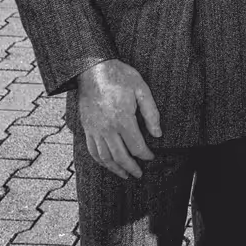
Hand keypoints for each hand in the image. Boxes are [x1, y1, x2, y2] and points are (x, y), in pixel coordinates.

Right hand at [77, 59, 160, 178]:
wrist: (93, 70)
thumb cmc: (120, 77)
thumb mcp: (141, 89)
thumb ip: (151, 112)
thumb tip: (158, 133)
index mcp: (123, 119)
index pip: (136, 146)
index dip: (145, 154)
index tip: (152, 157)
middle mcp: (107, 128)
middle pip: (120, 156)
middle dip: (131, 167)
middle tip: (139, 174)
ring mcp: (95, 130)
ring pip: (105, 157)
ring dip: (115, 169)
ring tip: (125, 175)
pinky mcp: (87, 128)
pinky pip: (92, 150)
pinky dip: (100, 161)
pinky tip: (108, 164)